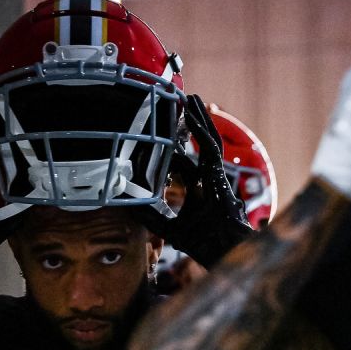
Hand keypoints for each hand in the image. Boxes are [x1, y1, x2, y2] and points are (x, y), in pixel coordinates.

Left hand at [140, 95, 252, 268]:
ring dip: (199, 119)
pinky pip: (210, 148)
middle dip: (193, 125)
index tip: (158, 141)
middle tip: (184, 105)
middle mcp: (208, 179)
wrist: (222, 250)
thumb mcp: (170, 228)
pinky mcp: (219, 175)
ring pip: (208, 140)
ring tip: (192, 98)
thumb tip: (128, 207)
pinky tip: (195, 115)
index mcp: (198, 191)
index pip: (184, 164)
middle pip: (200, 145)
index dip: (172, 152)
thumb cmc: (203, 243)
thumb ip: (152, 218)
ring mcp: (215, 176)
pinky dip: (202, 130)